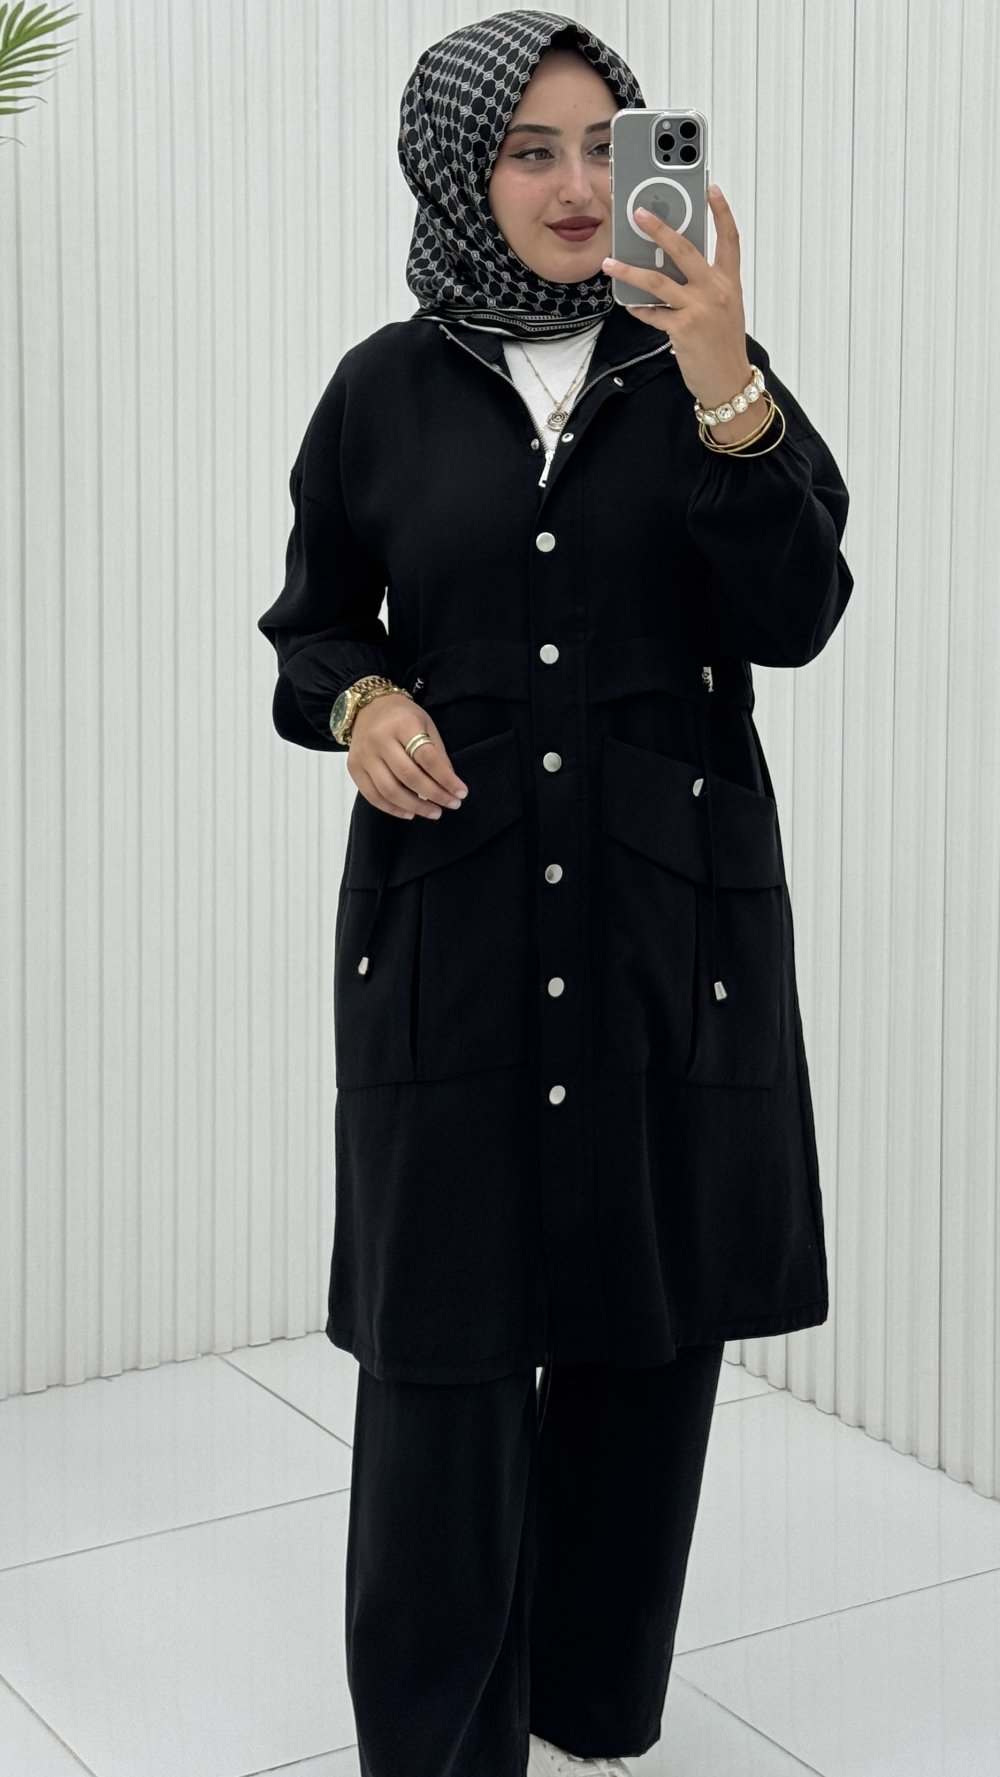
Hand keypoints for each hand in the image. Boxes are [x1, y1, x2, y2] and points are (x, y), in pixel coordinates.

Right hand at [348, 695, 469, 819]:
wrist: (367, 708)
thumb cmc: (402, 717)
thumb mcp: (425, 725)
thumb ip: (436, 753)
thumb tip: (449, 785)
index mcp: (402, 724)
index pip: (427, 757)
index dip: (446, 778)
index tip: (461, 793)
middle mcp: (379, 739)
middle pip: (408, 776)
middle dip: (434, 795)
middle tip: (452, 805)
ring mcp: (364, 755)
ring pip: (390, 790)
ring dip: (415, 806)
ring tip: (434, 812)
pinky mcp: (354, 768)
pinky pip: (373, 796)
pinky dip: (393, 809)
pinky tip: (410, 813)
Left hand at [602, 187, 751, 410]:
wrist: (728, 381)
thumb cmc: (724, 345)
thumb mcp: (724, 308)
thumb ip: (705, 284)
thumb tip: (674, 267)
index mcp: (729, 282)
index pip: (729, 239)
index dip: (721, 212)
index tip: (711, 189)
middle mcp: (715, 290)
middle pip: (685, 250)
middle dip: (659, 229)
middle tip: (638, 213)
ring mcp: (699, 309)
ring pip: (658, 281)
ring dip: (629, 270)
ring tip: (610, 262)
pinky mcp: (682, 330)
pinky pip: (652, 313)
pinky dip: (638, 309)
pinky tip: (628, 304)